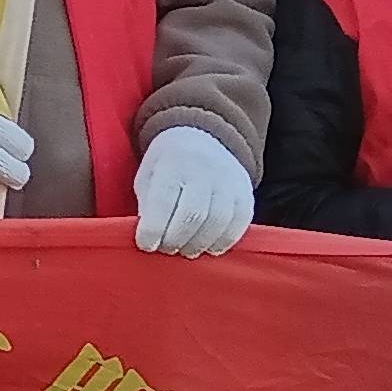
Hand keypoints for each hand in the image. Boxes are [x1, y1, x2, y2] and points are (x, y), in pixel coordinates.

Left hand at [130, 127, 255, 256]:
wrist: (202, 140)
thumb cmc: (167, 167)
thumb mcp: (148, 177)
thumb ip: (147, 206)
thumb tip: (151, 240)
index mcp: (172, 164)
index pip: (163, 201)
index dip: (153, 229)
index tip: (146, 245)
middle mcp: (203, 170)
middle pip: (193, 214)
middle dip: (176, 239)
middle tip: (167, 249)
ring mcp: (228, 181)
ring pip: (218, 221)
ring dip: (199, 244)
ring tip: (186, 250)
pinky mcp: (245, 194)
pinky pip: (239, 223)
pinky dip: (223, 241)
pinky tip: (209, 248)